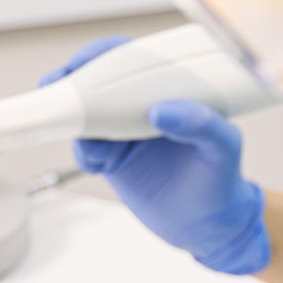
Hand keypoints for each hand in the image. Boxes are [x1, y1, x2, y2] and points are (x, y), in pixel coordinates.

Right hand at [42, 38, 268, 273]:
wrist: (209, 228)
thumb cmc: (223, 180)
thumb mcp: (224, 147)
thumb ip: (202, 124)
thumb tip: (162, 110)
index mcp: (173, 91)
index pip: (137, 60)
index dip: (108, 54)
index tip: (88, 59)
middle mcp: (145, 107)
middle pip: (101, 83)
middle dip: (75, 80)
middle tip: (58, 85)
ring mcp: (126, 133)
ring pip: (88, 116)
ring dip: (77, 121)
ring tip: (92, 145)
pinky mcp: (113, 160)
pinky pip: (87, 148)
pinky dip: (84, 152)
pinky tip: (97, 163)